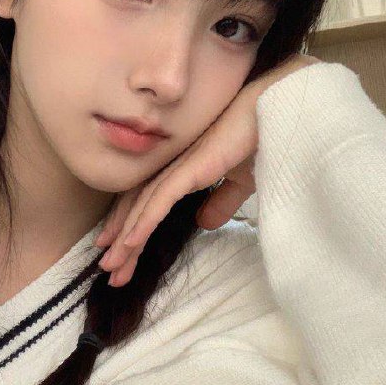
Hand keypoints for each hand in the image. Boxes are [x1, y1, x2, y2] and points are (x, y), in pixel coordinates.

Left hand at [95, 53, 321, 285]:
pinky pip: (160, 199)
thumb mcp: (240, 182)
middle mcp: (173, 167)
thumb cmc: (260, 140)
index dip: (132, 227)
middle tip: (108, 271)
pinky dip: (143, 222)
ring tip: (111, 267)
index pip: (148, 202)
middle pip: (138, 207)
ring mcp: (179, 167)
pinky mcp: (190, 168)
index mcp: (182, 170)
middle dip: (122, 241)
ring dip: (126, 239)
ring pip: (142, 207)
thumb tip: (204, 222)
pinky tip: (129, 244)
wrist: (276, 114)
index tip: (120, 254)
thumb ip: (221, 201)